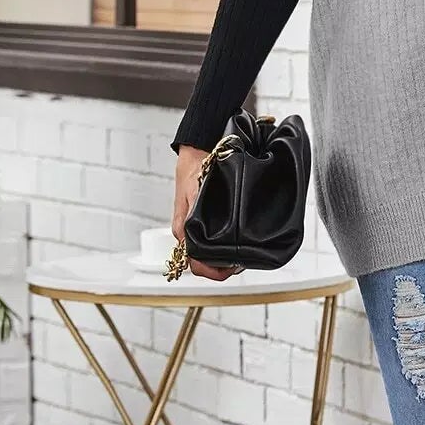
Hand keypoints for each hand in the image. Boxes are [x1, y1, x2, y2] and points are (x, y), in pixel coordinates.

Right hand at [172, 145, 240, 280]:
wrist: (195, 152)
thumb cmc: (194, 169)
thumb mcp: (195, 194)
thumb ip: (192, 218)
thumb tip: (193, 243)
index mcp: (183, 230)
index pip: (196, 265)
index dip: (214, 273)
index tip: (232, 269)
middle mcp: (186, 232)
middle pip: (203, 263)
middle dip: (222, 267)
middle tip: (241, 262)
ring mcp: (192, 227)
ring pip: (206, 253)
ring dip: (222, 257)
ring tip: (241, 252)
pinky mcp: (198, 220)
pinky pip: (208, 240)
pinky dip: (221, 245)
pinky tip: (234, 239)